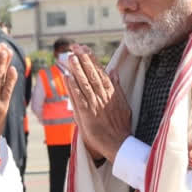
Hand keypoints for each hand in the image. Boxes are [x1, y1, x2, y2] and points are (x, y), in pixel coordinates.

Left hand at [65, 45, 131, 162]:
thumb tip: (114, 71)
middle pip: (92, 74)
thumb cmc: (121, 126)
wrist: (119, 144)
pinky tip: (68, 77)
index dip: (91, 59)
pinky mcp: (87, 114)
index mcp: (111, 92)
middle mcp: (103, 96)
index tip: (84, 48)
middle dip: (83, 59)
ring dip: (77, 69)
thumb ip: (117, 87)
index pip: (100, 71)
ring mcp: (95, 104)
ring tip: (69, 57)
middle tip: (74, 47)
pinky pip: (79, 98)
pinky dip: (73, 87)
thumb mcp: (123, 104)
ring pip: (85, 83)